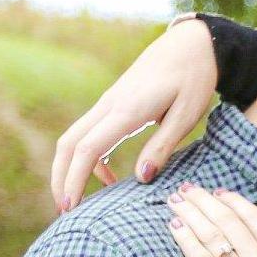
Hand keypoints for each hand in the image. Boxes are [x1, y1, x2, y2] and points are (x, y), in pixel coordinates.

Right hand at [50, 17, 217, 212]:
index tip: (72, 207)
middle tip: (65, 211)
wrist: (192, 45)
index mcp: (127, 110)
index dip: (75, 179)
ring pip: (74, 137)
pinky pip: (90, 132)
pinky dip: (89, 157)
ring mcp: (109, 102)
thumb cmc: (195, 79)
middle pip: (69, 143)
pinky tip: (107, 177)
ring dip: (70, 168)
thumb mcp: (187, 116)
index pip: (89, 149)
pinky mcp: (114, 103)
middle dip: (61, 178)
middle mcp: (110, 105)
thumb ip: (162, 147)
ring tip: (80, 200)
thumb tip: (141, 179)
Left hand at [167, 183, 256, 256]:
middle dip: (205, 200)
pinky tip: (175, 227)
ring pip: (212, 235)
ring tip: (175, 201)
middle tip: (188, 189)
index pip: (255, 218)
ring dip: (191, 213)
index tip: (219, 193)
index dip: (233, 201)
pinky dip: (186, 240)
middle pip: (228, 220)